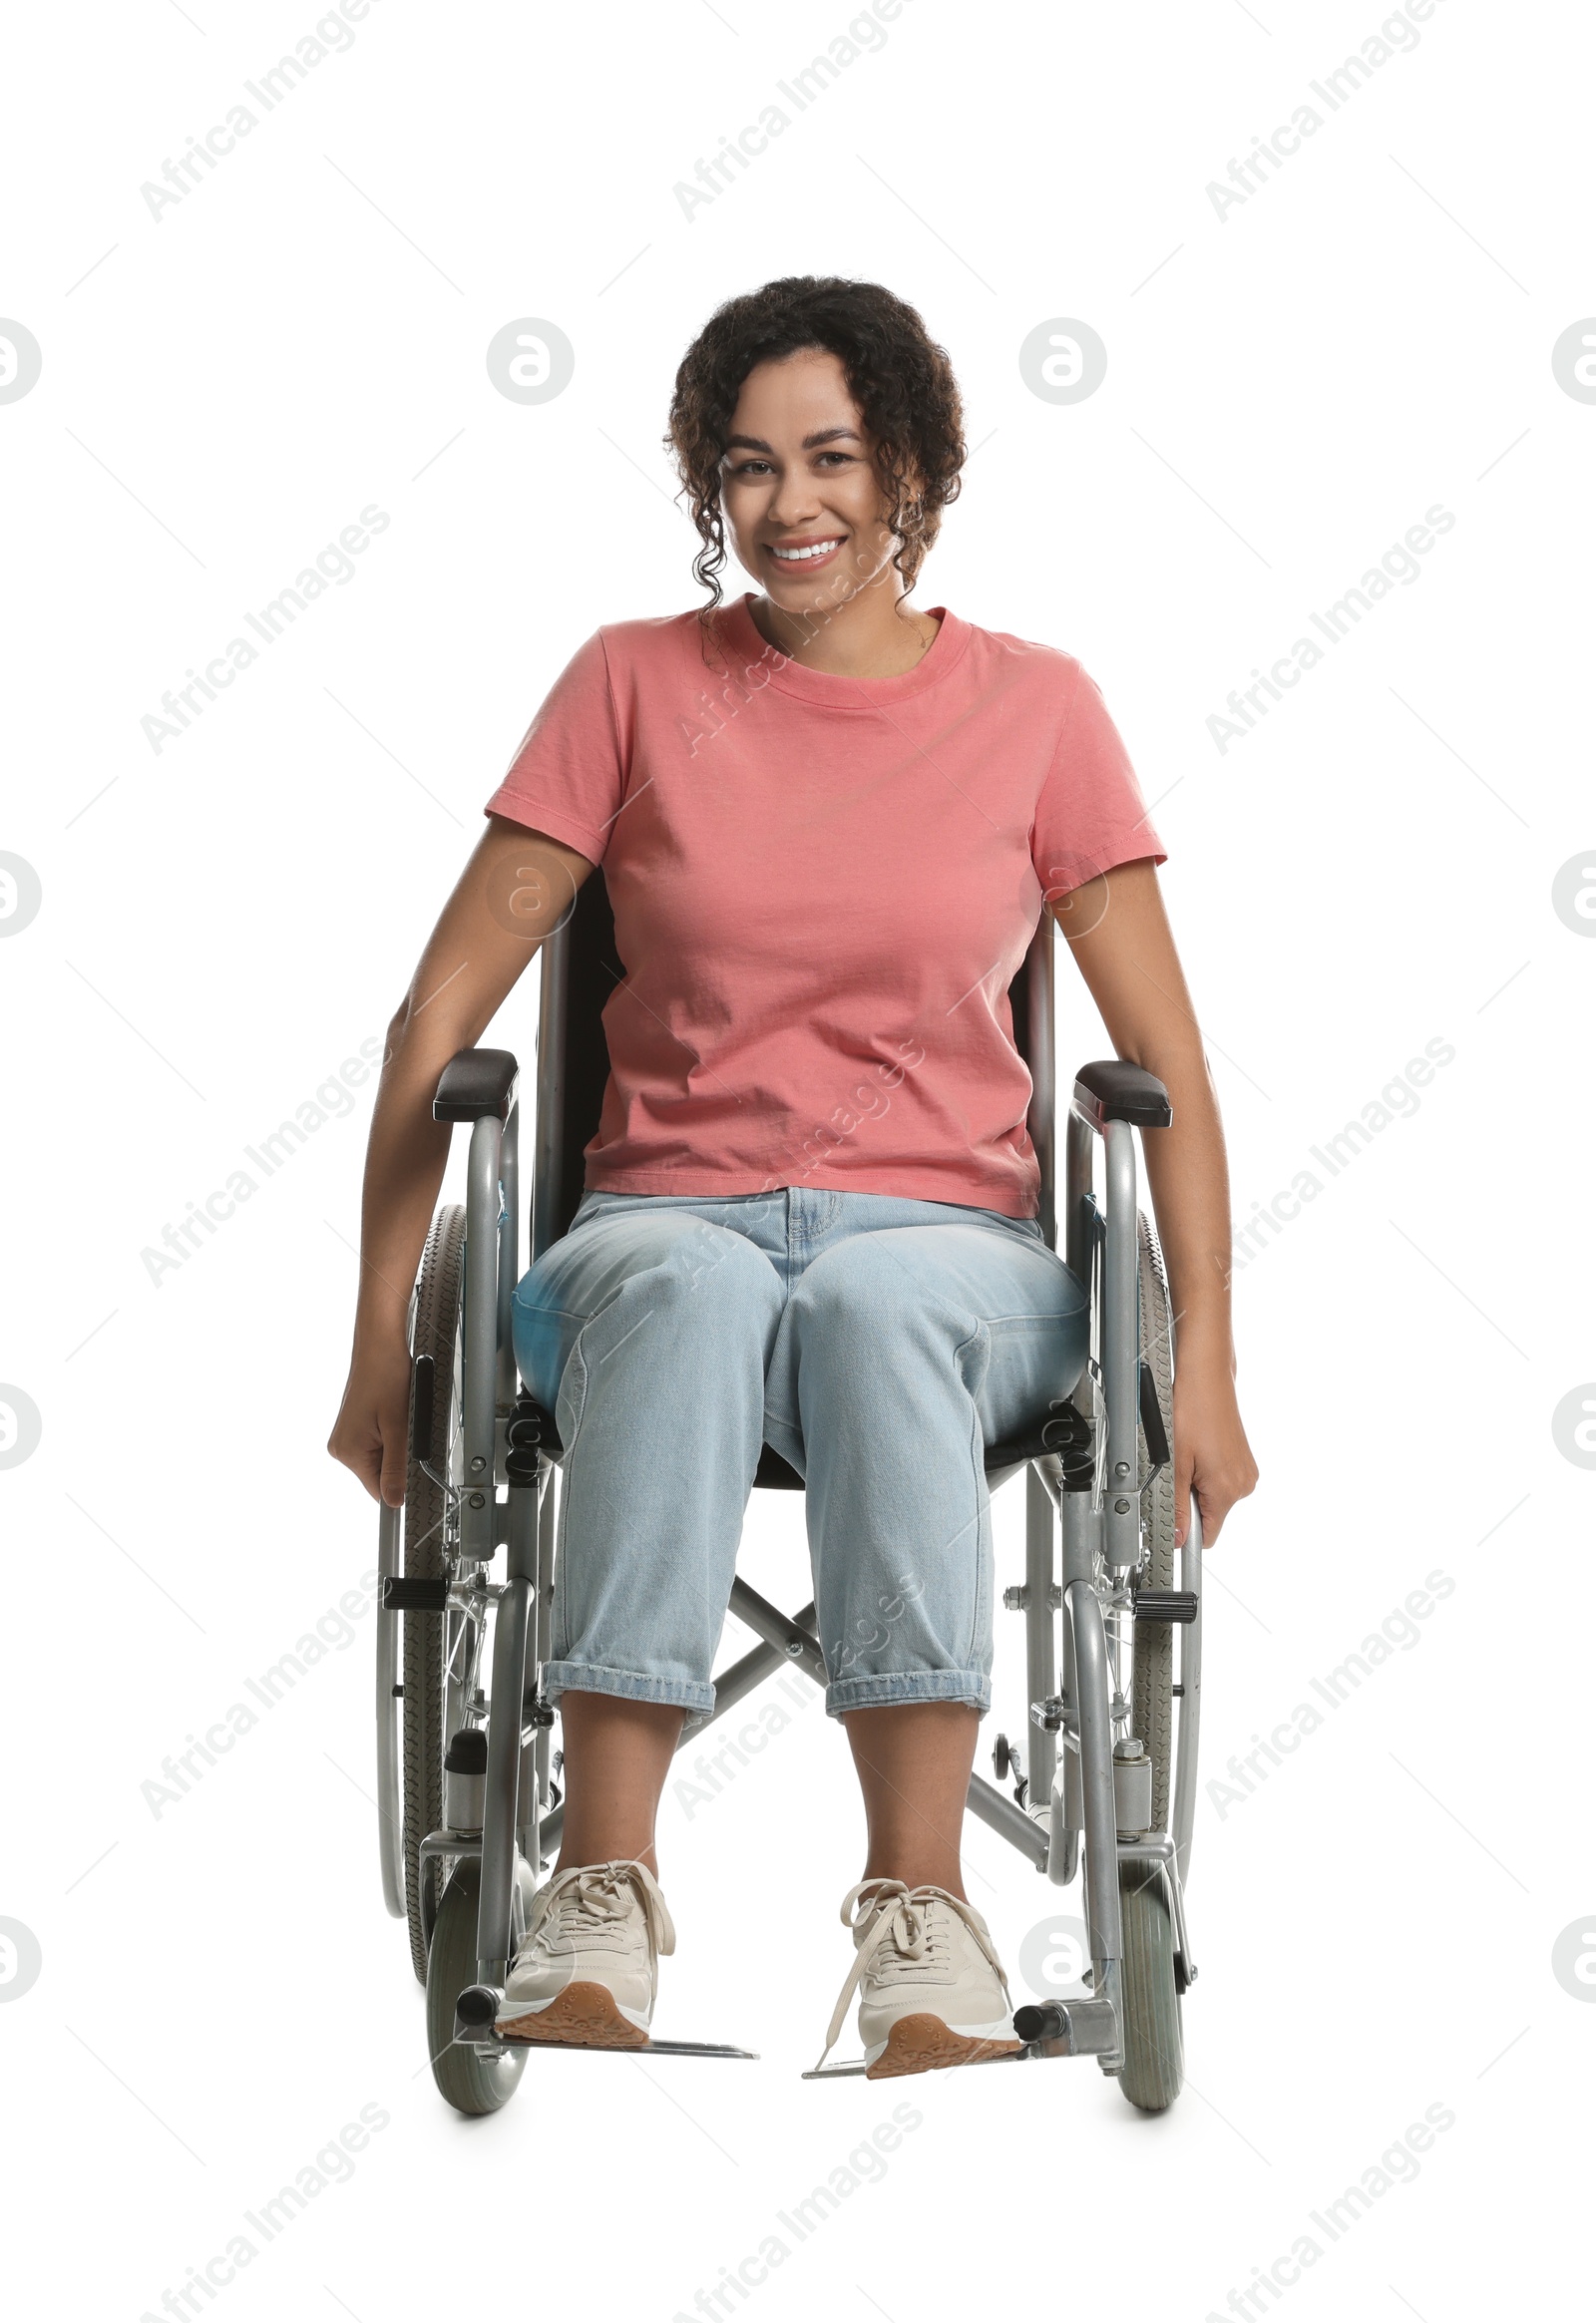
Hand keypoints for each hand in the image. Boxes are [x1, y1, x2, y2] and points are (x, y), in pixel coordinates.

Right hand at [327, 1336, 412, 1506]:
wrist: (380, 1347)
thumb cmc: (387, 1377)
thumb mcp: (399, 1428)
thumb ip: (396, 1469)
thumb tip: (395, 1501)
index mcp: (349, 1452)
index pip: (377, 1490)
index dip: (399, 1486)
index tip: (414, 1474)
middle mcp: (342, 1447)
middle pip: (379, 1475)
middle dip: (399, 1460)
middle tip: (409, 1431)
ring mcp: (346, 1437)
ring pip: (380, 1459)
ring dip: (395, 1446)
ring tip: (399, 1418)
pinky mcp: (354, 1428)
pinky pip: (376, 1445)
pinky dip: (390, 1436)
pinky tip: (394, 1415)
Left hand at [1172, 1354, 1256, 1548]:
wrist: (1207, 1381)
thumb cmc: (1192, 1413)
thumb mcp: (1176, 1464)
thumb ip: (1179, 1506)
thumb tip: (1179, 1537)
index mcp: (1228, 1490)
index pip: (1209, 1536)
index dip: (1188, 1531)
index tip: (1174, 1519)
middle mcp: (1244, 1485)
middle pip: (1212, 1515)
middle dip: (1191, 1502)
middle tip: (1180, 1471)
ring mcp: (1247, 1473)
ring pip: (1216, 1498)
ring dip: (1199, 1486)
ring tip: (1191, 1455)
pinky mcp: (1245, 1462)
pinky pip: (1223, 1482)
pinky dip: (1209, 1475)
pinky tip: (1201, 1452)